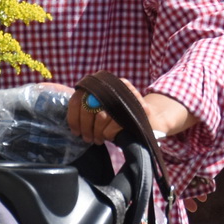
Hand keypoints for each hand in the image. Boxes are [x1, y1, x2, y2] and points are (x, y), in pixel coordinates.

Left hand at [67, 78, 190, 142]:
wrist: (151, 121)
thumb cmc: (121, 119)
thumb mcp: (104, 109)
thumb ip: (89, 108)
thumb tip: (71, 121)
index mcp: (104, 84)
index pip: (79, 96)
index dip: (73, 116)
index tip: (75, 131)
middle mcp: (115, 85)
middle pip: (89, 106)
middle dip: (85, 127)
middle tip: (87, 138)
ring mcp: (127, 95)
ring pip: (101, 117)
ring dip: (97, 132)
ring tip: (98, 139)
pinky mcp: (137, 108)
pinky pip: (113, 126)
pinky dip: (108, 134)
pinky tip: (111, 137)